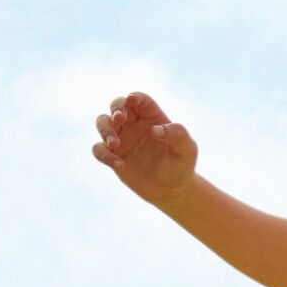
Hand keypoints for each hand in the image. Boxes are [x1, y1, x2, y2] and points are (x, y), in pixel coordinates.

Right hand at [93, 92, 199, 209]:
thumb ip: (177, 134)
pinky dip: (105, 155)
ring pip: (103, 122)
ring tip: (115, 144)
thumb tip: (155, 129)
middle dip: (116, 108)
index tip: (131, 100)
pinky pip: (98, 149)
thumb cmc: (181, 165)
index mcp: (152, 117)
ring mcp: (121, 138)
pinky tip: (121, 164)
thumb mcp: (187, 150)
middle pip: (117, 105)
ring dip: (105, 130)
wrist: (171, 189)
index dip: (135, 97)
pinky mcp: (113, 154)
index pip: (141, 100)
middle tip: (119, 119)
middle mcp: (134, 124)